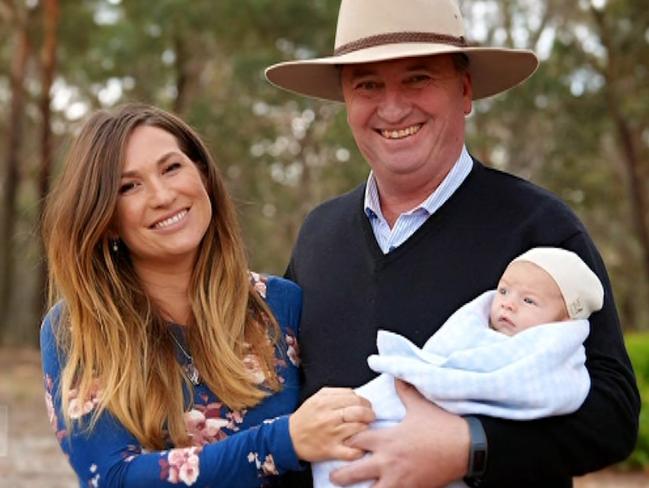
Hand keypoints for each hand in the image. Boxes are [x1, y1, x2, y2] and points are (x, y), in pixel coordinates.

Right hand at [289, 387, 374, 461]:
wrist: (289, 438)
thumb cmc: (306, 417)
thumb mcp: (316, 398)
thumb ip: (336, 393)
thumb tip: (356, 394)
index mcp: (325, 402)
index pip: (354, 397)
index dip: (364, 402)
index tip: (365, 406)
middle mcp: (329, 417)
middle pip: (359, 411)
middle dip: (369, 414)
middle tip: (369, 417)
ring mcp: (331, 434)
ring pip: (359, 429)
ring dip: (365, 429)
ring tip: (363, 429)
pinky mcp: (331, 450)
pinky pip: (353, 451)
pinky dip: (360, 449)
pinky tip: (359, 446)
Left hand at [331, 380, 469, 487]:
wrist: (467, 447)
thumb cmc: (442, 426)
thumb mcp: (420, 406)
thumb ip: (404, 392)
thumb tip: (397, 376)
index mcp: (387, 439)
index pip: (356, 441)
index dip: (346, 442)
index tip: (340, 442)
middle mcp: (388, 461)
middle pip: (354, 471)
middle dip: (341, 475)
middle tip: (334, 476)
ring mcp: (400, 479)